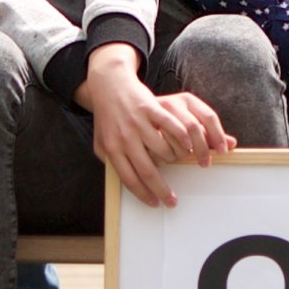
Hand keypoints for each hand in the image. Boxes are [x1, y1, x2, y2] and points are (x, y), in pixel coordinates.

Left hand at [86, 48, 232, 206]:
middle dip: (162, 190)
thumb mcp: (100, 140)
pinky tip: (188, 146)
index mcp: (112, 148)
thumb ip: (108, 161)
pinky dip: (182, 138)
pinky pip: (170, 126)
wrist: (110, 84)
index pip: (129, 179)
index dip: (143, 194)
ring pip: (162, 149)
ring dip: (175, 160)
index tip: (155, 204)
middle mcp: (125, 137)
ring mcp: (139, 122)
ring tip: (180, 163)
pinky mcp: (151, 108)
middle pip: (148, 171)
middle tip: (172, 200)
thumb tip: (120, 181)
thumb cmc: (107, 116)